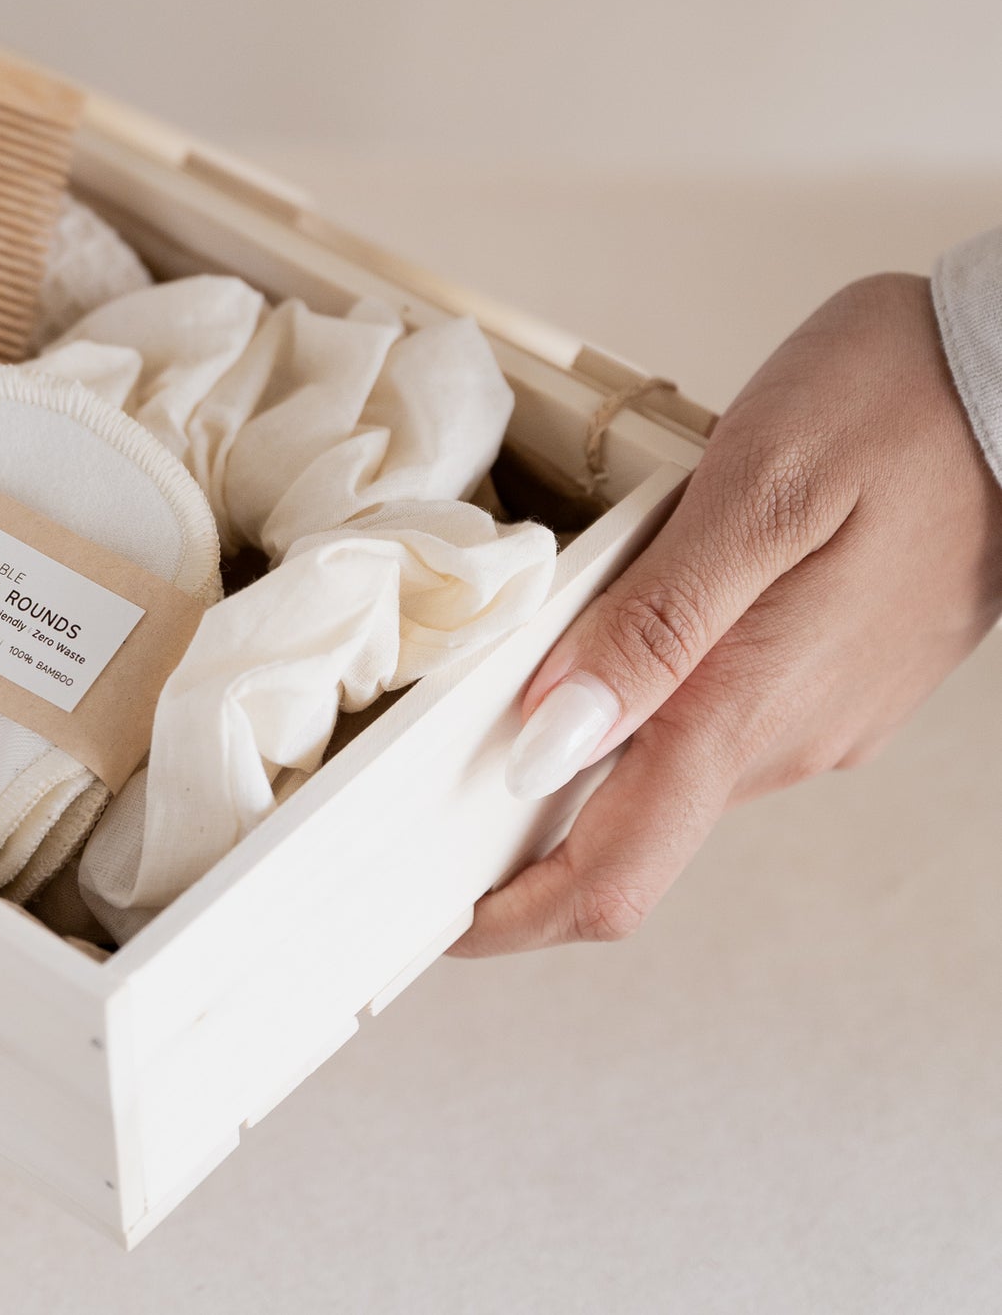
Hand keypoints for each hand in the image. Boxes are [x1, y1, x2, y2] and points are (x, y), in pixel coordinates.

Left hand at [455, 271, 1001, 955]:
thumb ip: (652, 627)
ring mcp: (818, 715)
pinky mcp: (834, 679)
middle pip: (631, 832)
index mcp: (748, 704)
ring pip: (671, 773)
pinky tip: (604, 646)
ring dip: (584, 758)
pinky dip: (642, 709)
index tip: (441, 917)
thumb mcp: (754, 491)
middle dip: (528, 831)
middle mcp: (785, 738)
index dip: (519, 914)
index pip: (618, 871)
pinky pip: (715, 721)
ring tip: (498, 702)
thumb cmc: (893, 407)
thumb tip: (549, 741)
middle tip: (429, 791)